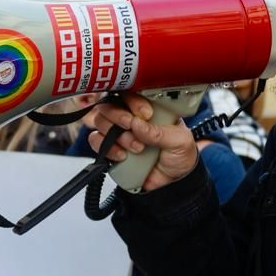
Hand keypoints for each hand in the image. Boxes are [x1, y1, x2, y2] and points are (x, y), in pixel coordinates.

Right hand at [82, 94, 198, 191]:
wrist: (174, 183)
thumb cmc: (179, 156)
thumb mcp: (180, 141)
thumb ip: (159, 132)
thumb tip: (137, 123)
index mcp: (148, 108)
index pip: (131, 93)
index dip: (133, 101)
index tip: (145, 114)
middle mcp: (131, 117)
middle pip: (109, 104)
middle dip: (119, 116)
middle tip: (131, 126)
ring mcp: (119, 133)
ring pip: (100, 121)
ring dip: (115, 135)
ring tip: (136, 147)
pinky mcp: (111, 149)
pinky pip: (96, 141)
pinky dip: (106, 148)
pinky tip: (122, 156)